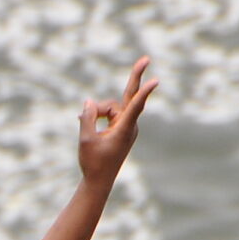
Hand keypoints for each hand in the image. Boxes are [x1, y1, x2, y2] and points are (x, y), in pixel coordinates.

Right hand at [77, 55, 156, 184]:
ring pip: (112, 108)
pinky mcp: (122, 129)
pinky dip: (98, 116)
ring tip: (83, 123)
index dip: (143, 92)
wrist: (98, 181)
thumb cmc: (93, 162)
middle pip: (126, 99)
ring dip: (97, 112)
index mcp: (124, 130)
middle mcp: (129, 126)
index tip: (155, 81)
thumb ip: (87, 117)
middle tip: (146, 58)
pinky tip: (83, 119)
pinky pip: (110, 114)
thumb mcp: (86, 138)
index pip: (135, 106)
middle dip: (135, 78)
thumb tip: (89, 102)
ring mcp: (127, 127)